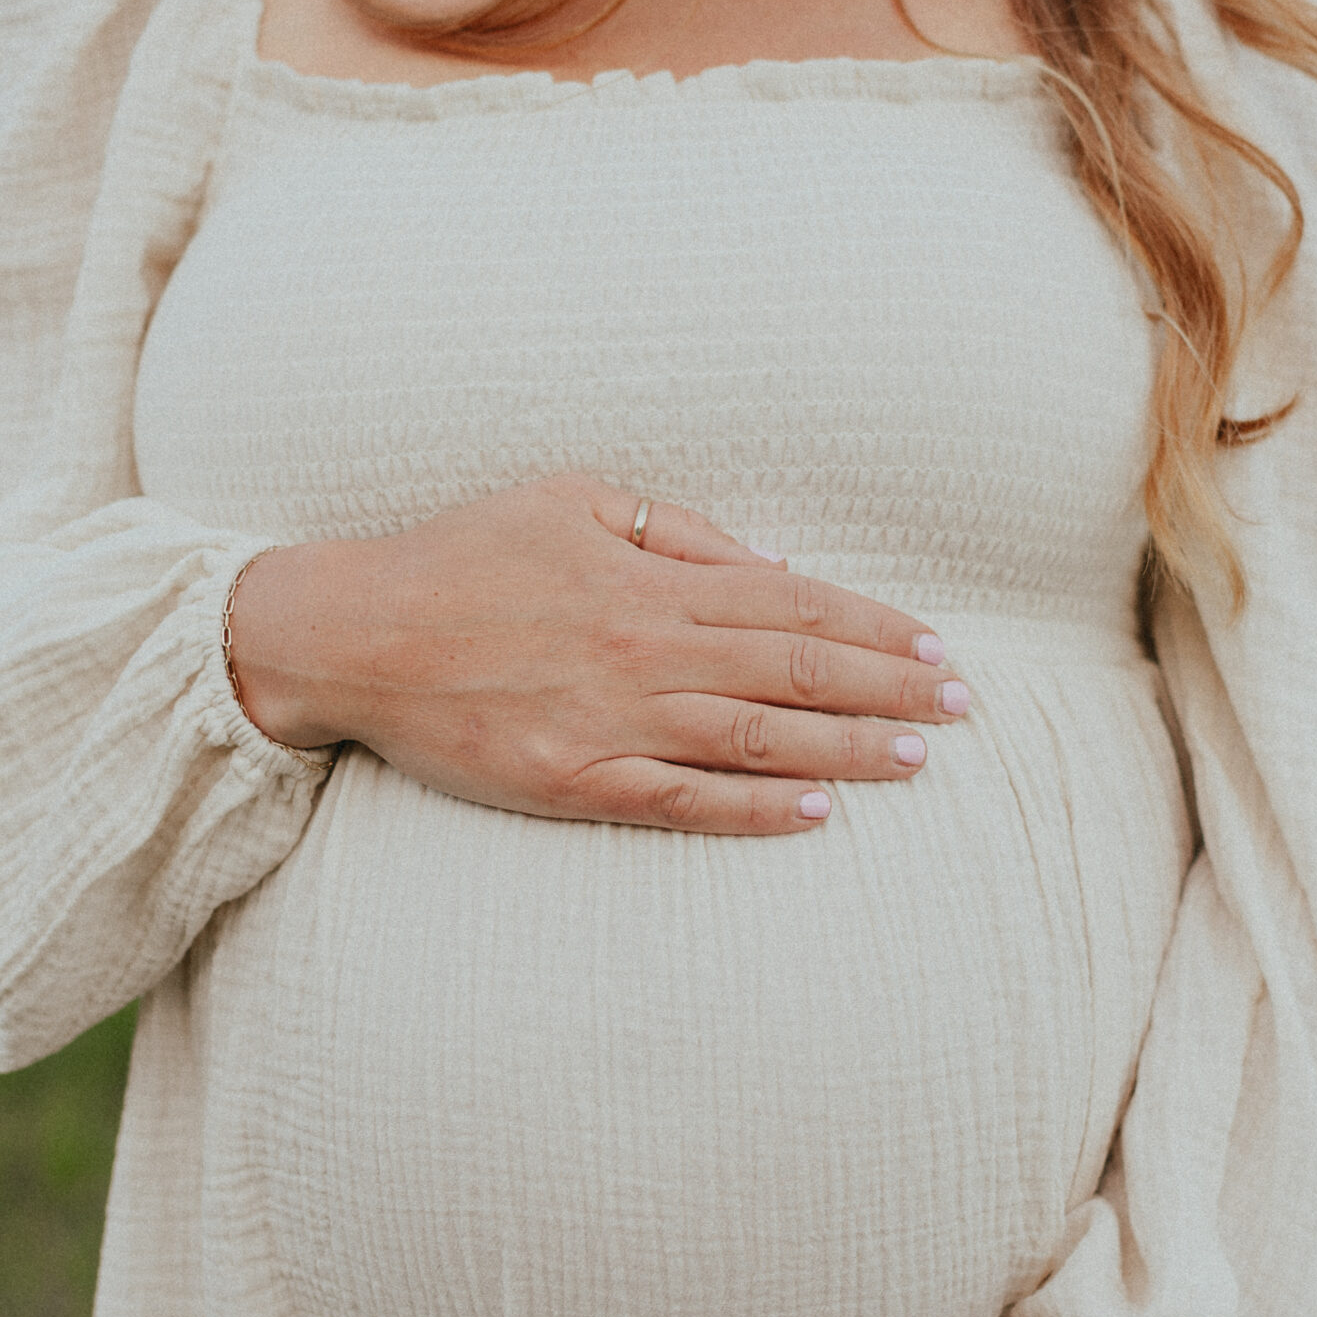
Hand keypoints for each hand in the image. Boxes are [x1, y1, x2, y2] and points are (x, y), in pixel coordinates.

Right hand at [225, 473, 969, 834]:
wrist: (354, 633)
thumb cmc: (462, 555)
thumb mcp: (570, 500)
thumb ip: (675, 531)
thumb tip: (772, 562)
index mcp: (648, 577)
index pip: (791, 601)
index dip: (873, 626)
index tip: (937, 646)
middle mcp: (643, 648)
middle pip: (793, 671)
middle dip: (888, 688)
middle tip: (963, 707)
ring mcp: (610, 721)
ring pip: (755, 739)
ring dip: (846, 751)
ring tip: (918, 758)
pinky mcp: (573, 781)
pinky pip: (680, 801)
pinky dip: (752, 811)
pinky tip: (815, 816)